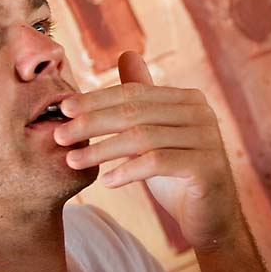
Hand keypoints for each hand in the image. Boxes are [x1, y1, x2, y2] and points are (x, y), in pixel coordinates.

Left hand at [53, 52, 239, 249]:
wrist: (210, 216)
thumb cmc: (178, 173)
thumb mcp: (157, 133)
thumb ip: (143, 99)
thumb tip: (127, 55)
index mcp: (188, 99)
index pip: (134, 93)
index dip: (97, 100)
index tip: (64, 110)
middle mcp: (201, 113)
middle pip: (136, 112)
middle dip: (92, 123)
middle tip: (60, 135)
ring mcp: (207, 138)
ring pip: (143, 137)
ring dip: (102, 149)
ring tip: (73, 160)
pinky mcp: (207, 166)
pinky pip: (159, 162)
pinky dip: (128, 170)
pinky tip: (107, 181)